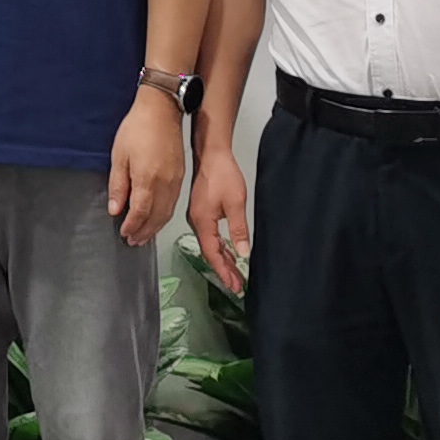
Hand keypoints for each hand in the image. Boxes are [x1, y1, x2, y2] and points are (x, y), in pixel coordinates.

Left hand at [107, 90, 185, 245]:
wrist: (161, 111)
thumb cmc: (138, 128)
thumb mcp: (119, 156)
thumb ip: (118, 185)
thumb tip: (116, 209)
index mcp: (147, 178)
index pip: (140, 212)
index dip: (132, 226)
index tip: (124, 232)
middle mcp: (165, 183)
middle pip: (156, 217)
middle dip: (144, 232)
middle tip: (134, 241)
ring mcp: (175, 180)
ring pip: (167, 212)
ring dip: (155, 227)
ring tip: (144, 235)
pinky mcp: (180, 176)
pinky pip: (173, 203)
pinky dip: (164, 215)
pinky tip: (157, 217)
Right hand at [183, 142, 251, 294]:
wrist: (212, 154)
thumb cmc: (221, 173)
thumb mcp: (236, 203)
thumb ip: (238, 229)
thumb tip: (242, 252)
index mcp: (202, 222)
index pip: (212, 254)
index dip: (223, 272)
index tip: (233, 285)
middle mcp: (197, 222)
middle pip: (210, 253)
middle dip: (224, 270)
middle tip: (236, 285)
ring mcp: (198, 217)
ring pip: (210, 245)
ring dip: (222, 260)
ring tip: (235, 274)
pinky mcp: (202, 212)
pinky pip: (210, 236)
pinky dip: (219, 247)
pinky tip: (228, 252)